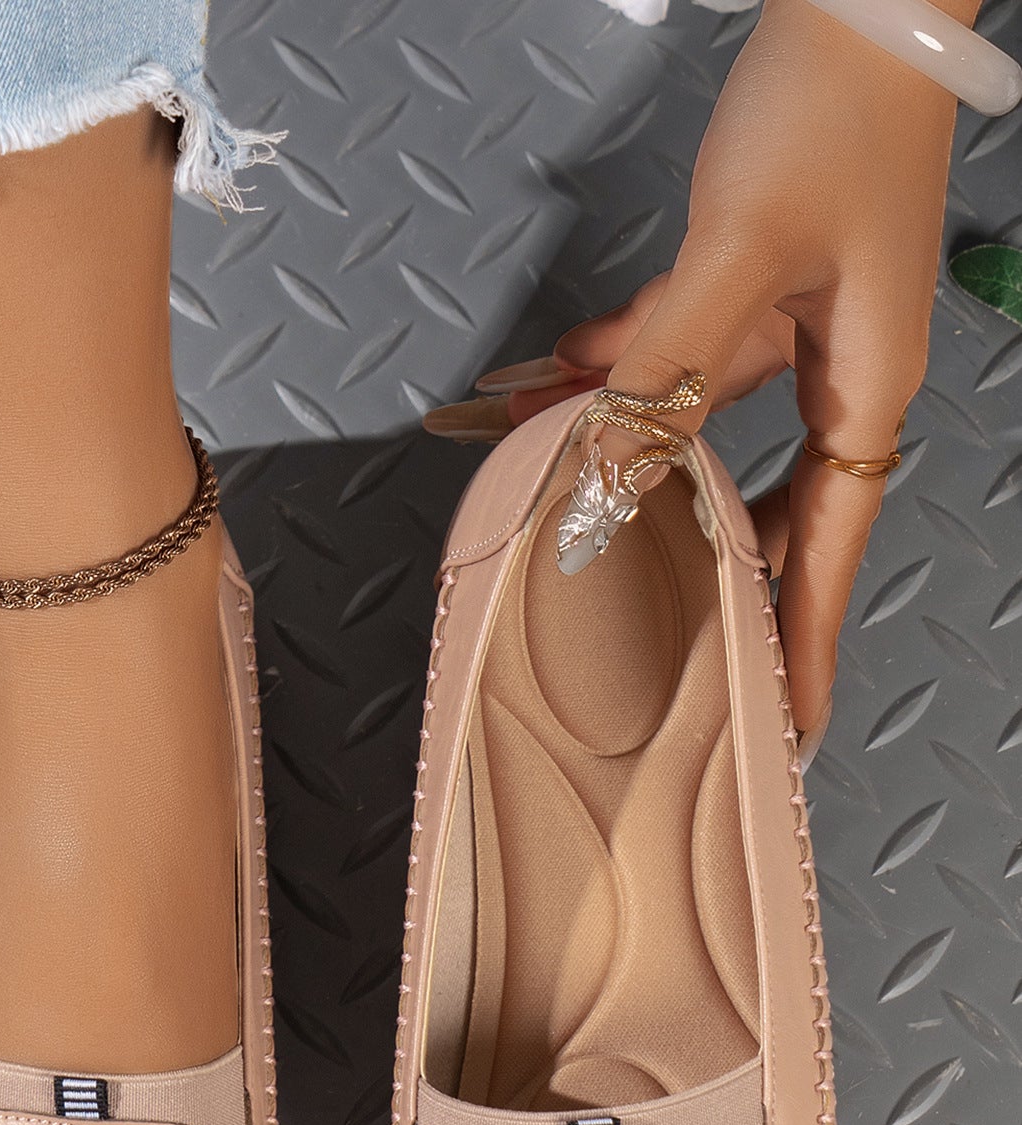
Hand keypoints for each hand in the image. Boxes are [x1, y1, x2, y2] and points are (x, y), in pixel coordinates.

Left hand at [427, 0, 964, 733]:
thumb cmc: (835, 112)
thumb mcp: (741, 253)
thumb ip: (669, 364)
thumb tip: (612, 459)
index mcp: (861, 390)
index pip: (826, 551)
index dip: (799, 642)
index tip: (787, 725)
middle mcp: (831, 376)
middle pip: (766, 513)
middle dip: (713, 581)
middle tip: (683, 665)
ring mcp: (788, 332)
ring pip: (698, 431)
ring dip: (628, 463)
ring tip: (567, 518)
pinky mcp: (748, 284)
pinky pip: (673, 355)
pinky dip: (616, 371)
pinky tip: (551, 390)